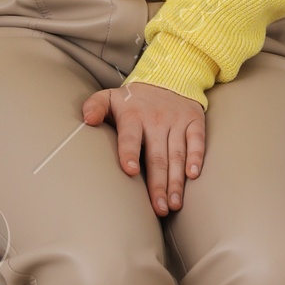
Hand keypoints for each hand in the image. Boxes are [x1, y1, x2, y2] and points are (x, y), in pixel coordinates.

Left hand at [83, 81, 205, 214]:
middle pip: (157, 156)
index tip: (130, 171)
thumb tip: (87, 119)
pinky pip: (197, 141)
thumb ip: (95, 106)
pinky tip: (193, 176)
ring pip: (177, 154)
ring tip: (173, 204)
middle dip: (158, 184)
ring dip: (176, 180)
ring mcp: (177, 121)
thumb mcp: (110, 96)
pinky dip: (196, 157)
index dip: (129, 153)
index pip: (130, 137)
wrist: (169, 76)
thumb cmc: (134, 98)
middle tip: (158, 208)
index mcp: (133, 116)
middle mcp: (156, 120)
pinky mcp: (194, 122)